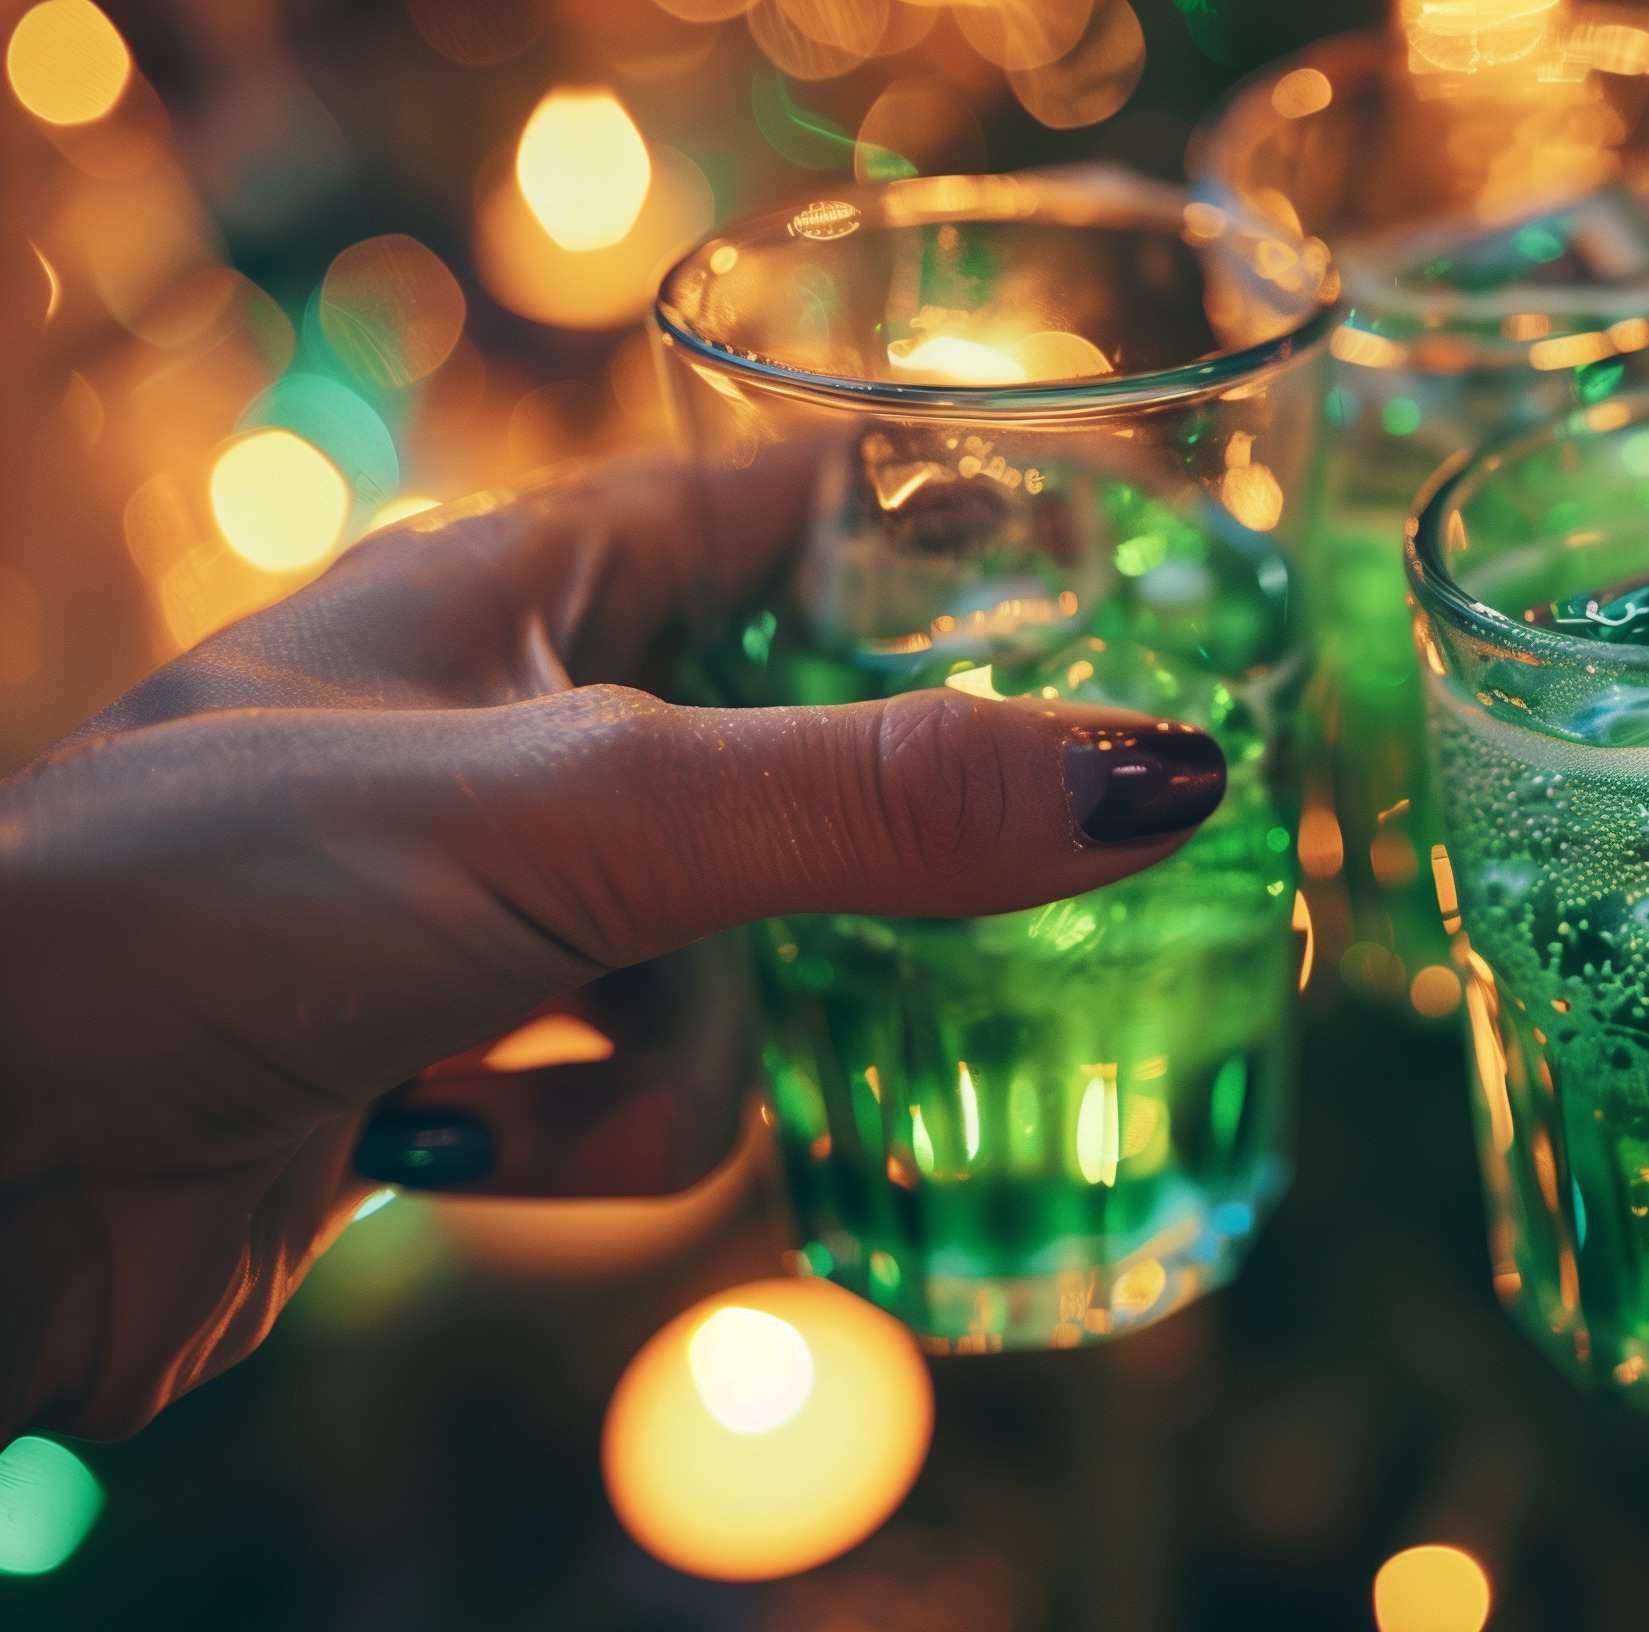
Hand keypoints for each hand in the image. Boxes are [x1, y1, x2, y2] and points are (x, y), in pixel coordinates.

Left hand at [0, 451, 1226, 1436]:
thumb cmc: (195, 909)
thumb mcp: (570, 820)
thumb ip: (861, 804)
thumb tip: (1155, 776)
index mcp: (517, 591)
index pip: (779, 507)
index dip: (939, 533)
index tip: (1107, 586)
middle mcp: (516, 734)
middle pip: (800, 768)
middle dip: (856, 872)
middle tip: (984, 909)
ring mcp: (493, 911)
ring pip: (742, 968)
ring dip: (677, 1060)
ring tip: (534, 1088)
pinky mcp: (466, 1068)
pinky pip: (643, 1100)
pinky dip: (585, 1146)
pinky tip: (445, 1157)